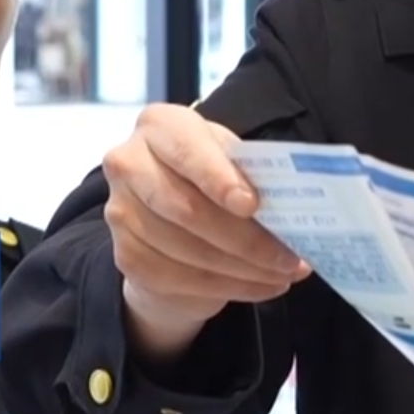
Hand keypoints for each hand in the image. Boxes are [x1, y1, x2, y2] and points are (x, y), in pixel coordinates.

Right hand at [102, 104, 309, 354]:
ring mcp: (120, 212)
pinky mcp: (126, 256)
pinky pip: (180, 280)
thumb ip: (250, 171)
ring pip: (187, 251)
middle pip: (188, 209)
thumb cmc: (212, 173)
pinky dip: (228, 287)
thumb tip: (292, 203)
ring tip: (285, 274)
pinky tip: (261, 287)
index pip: (187, 149)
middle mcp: (128, 164)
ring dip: (244, 270)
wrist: (169, 213)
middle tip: (289, 257)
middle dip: (246, 239)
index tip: (252, 205)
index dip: (218, 178)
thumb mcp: (230, 159)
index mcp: (160, 126)